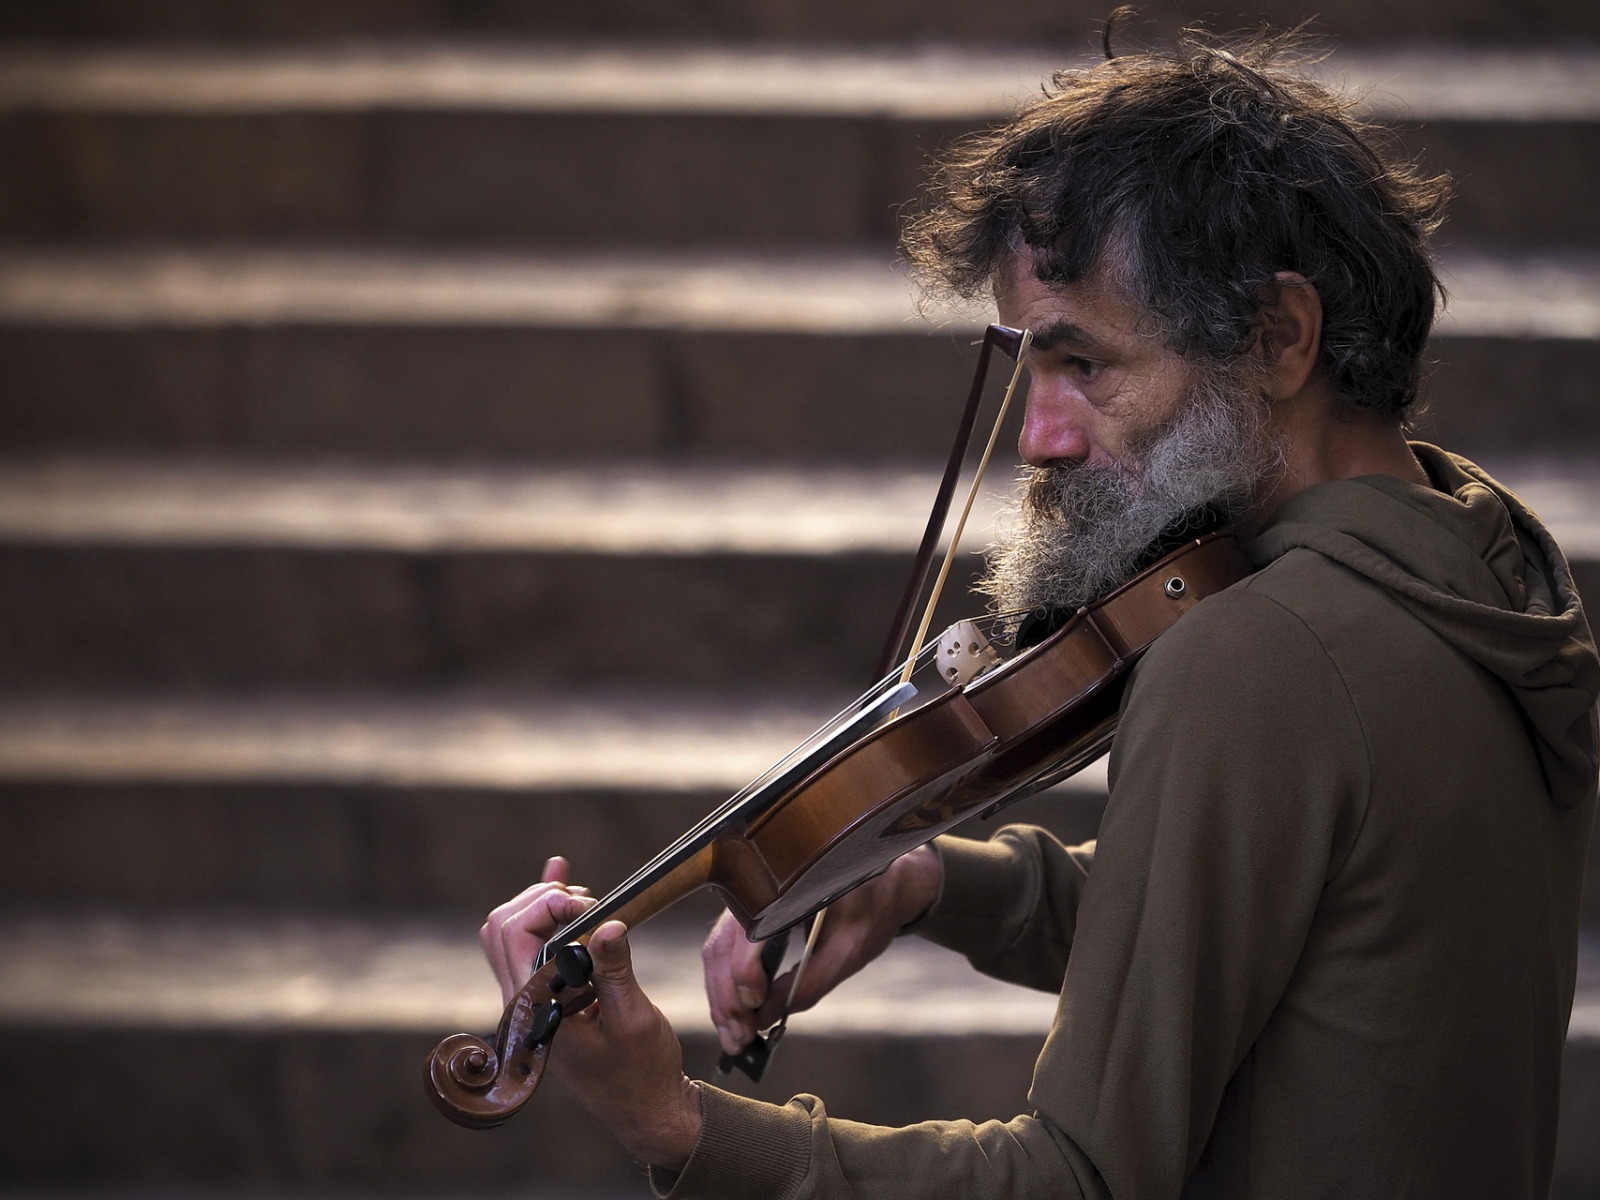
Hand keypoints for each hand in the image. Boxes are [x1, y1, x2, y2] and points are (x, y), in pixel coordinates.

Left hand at [480, 858, 701, 1170]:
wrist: (645, 1108)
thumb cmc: (642, 1071)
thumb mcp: (633, 1019)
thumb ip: (614, 970)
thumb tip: (608, 922)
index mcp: (533, 1008)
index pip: (514, 934)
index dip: (549, 905)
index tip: (593, 907)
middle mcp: (521, 1002)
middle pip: (503, 925)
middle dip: (543, 899)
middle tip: (590, 905)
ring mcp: (530, 1000)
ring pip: (512, 932)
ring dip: (543, 905)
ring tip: (586, 905)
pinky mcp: (547, 997)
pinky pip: (532, 946)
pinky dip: (545, 912)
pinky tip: (560, 877)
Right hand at [701, 844, 942, 1054]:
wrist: (879, 887)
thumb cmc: (868, 914)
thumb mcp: (849, 952)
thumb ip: (808, 984)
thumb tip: (766, 1017)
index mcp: (785, 890)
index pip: (748, 933)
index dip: (745, 973)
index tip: (756, 1008)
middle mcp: (757, 891)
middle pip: (722, 948)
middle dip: (727, 1000)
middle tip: (738, 1041)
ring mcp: (747, 903)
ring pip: (717, 954)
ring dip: (722, 999)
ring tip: (734, 1039)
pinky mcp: (746, 918)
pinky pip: (725, 954)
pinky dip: (727, 987)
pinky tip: (735, 1017)